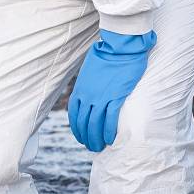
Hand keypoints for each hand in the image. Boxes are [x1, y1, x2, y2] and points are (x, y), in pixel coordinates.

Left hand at [68, 29, 155, 152]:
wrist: (120, 47)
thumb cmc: (108, 56)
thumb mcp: (91, 71)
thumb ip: (89, 84)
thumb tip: (90, 92)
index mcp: (80, 89)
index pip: (74, 114)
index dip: (76, 128)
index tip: (81, 136)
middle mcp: (87, 95)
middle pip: (83, 122)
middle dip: (86, 137)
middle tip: (91, 146)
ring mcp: (100, 96)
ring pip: (94, 124)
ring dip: (96, 138)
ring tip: (99, 147)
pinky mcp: (115, 96)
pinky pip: (109, 119)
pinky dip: (108, 131)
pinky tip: (110, 139)